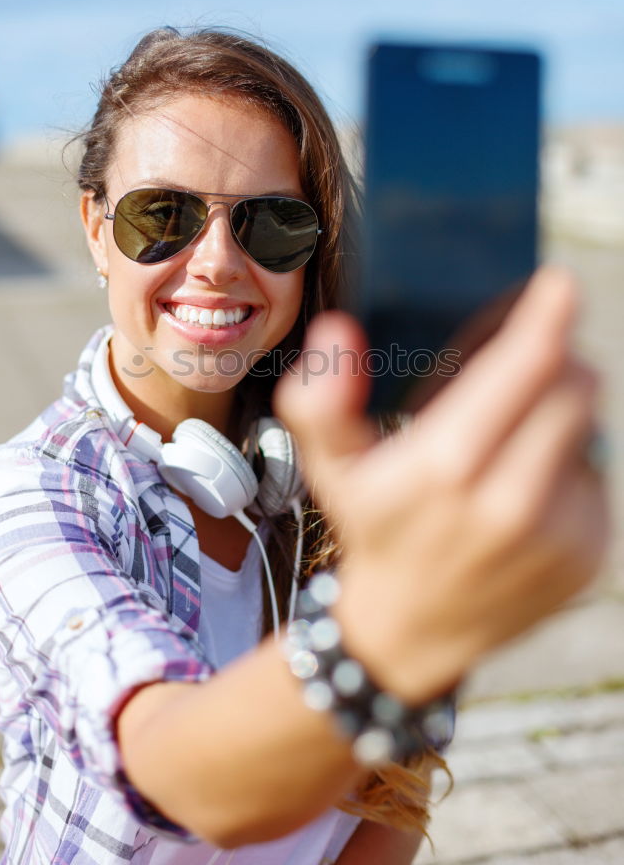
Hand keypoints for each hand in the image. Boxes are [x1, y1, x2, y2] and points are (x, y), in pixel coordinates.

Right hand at [274, 267, 609, 703]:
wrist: (412, 632)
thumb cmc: (374, 528)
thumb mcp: (330, 467)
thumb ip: (320, 400)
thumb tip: (339, 330)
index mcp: (447, 465)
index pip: (526, 366)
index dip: (547, 316)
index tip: (558, 283)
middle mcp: (512, 500)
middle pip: (574, 385)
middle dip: (554, 357)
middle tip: (523, 357)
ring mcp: (559, 532)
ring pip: (590, 425)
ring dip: (559, 408)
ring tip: (509, 432)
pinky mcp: (589, 555)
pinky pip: (596, 473)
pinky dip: (569, 458)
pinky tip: (525, 478)